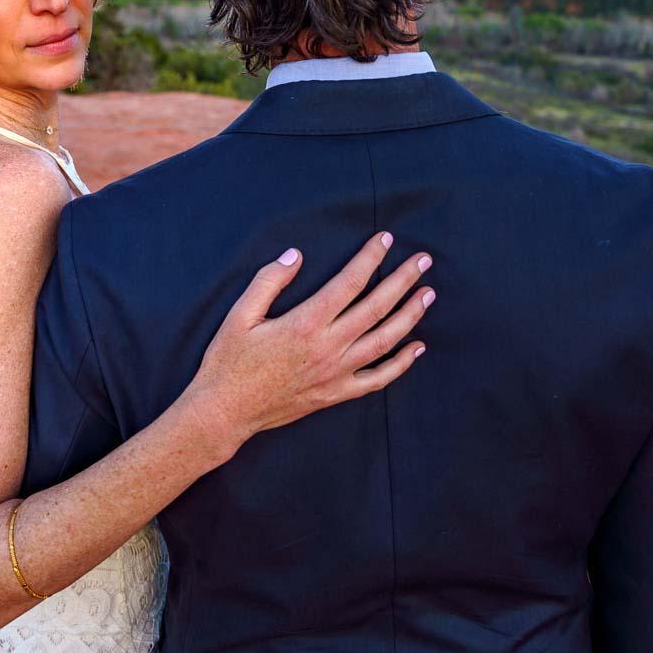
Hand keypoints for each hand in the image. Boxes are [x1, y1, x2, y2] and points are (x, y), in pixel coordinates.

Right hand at [182, 232, 433, 456]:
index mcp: (306, 323)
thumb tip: (295, 255)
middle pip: (377, 308)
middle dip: (403, 280)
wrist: (225, 412)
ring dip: (410, 316)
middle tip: (423, 260)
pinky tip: (417, 348)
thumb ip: (269, 281)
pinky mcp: (335, 393)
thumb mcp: (240, 315)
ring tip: (428, 295)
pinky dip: (401, 364)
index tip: (387, 240)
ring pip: (384, 341)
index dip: (371, 258)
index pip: (349, 283)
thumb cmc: (228, 362)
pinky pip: (377, 379)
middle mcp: (328, 347)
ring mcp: (336, 373)